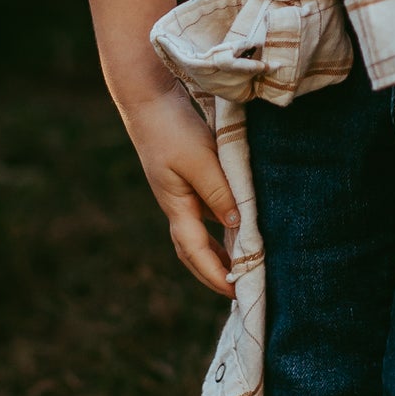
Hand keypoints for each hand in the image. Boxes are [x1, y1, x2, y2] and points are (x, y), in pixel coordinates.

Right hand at [124, 82, 239, 296]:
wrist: (151, 103)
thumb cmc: (172, 130)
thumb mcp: (199, 160)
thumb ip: (218, 192)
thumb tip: (237, 226)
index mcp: (176, 207)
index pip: (195, 252)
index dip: (214, 276)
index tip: (235, 292)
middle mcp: (178, 207)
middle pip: (194, 253)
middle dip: (213, 275)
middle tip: (240, 292)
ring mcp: (182, 196)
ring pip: (201, 237)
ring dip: (219, 255)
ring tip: (243, 270)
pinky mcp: (190, 182)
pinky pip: (208, 217)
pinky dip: (222, 231)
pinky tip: (240, 230)